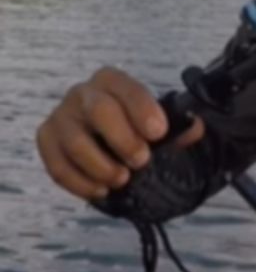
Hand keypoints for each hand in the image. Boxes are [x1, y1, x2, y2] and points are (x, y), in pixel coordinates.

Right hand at [35, 67, 203, 201]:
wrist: (106, 136)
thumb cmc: (134, 126)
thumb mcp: (159, 123)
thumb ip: (180, 126)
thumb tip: (194, 128)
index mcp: (112, 80)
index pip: (127, 89)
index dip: (143, 110)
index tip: (159, 133)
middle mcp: (82, 92)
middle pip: (99, 111)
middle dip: (123, 139)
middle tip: (141, 161)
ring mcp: (60, 116)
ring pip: (76, 142)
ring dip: (101, 166)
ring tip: (121, 180)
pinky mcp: (45, 140)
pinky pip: (57, 166)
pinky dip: (80, 183)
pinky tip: (100, 191)